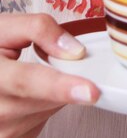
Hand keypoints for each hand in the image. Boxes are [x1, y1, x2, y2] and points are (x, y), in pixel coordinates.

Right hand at [0, 13, 99, 137]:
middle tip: (59, 62)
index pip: (25, 81)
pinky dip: (46, 104)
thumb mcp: (6, 27)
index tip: (90, 92)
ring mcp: (2, 128)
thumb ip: (39, 29)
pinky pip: (42, 120)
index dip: (60, 86)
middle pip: (44, 97)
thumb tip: (74, 50)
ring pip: (48, 110)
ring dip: (53, 91)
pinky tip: (30, 92)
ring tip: (33, 75)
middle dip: (60, 79)